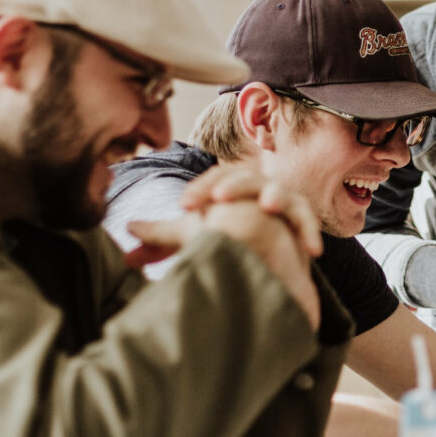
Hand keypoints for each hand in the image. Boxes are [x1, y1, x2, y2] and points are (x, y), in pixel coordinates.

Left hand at [126, 170, 321, 330]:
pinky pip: (306, 222)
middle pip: (246, 177)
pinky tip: (309, 250)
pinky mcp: (301, 223)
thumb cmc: (228, 240)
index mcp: (230, 186)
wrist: (265, 259)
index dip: (201, 188)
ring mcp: (282, 202)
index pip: (215, 177)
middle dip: (233, 186)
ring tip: (266, 205)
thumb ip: (161, 236)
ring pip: (280, 192)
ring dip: (274, 196)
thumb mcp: (193, 238)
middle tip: (217, 199)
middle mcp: (257, 188)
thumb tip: (126, 229)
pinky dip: (309, 232)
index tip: (184, 207)